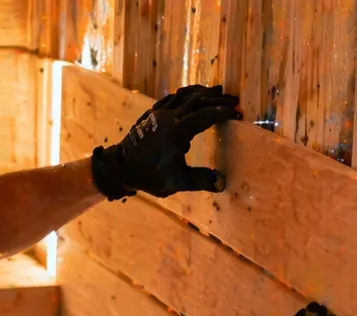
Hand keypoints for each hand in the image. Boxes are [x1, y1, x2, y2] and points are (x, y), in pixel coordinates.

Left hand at [90, 84, 241, 199]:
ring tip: (219, 92)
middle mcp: (168, 117)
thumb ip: (199, 180)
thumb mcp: (175, 182)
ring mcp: (158, 112)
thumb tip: (222, 182)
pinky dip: (187, 93)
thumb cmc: (148, 177)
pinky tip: (195, 94)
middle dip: (218, 99)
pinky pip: (172, 96)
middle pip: (198, 100)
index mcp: (176, 132)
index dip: (223, 112)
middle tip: (234, 100)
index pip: (205, 115)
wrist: (119, 168)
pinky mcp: (151, 112)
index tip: (237, 114)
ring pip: (185, 94)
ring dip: (204, 92)